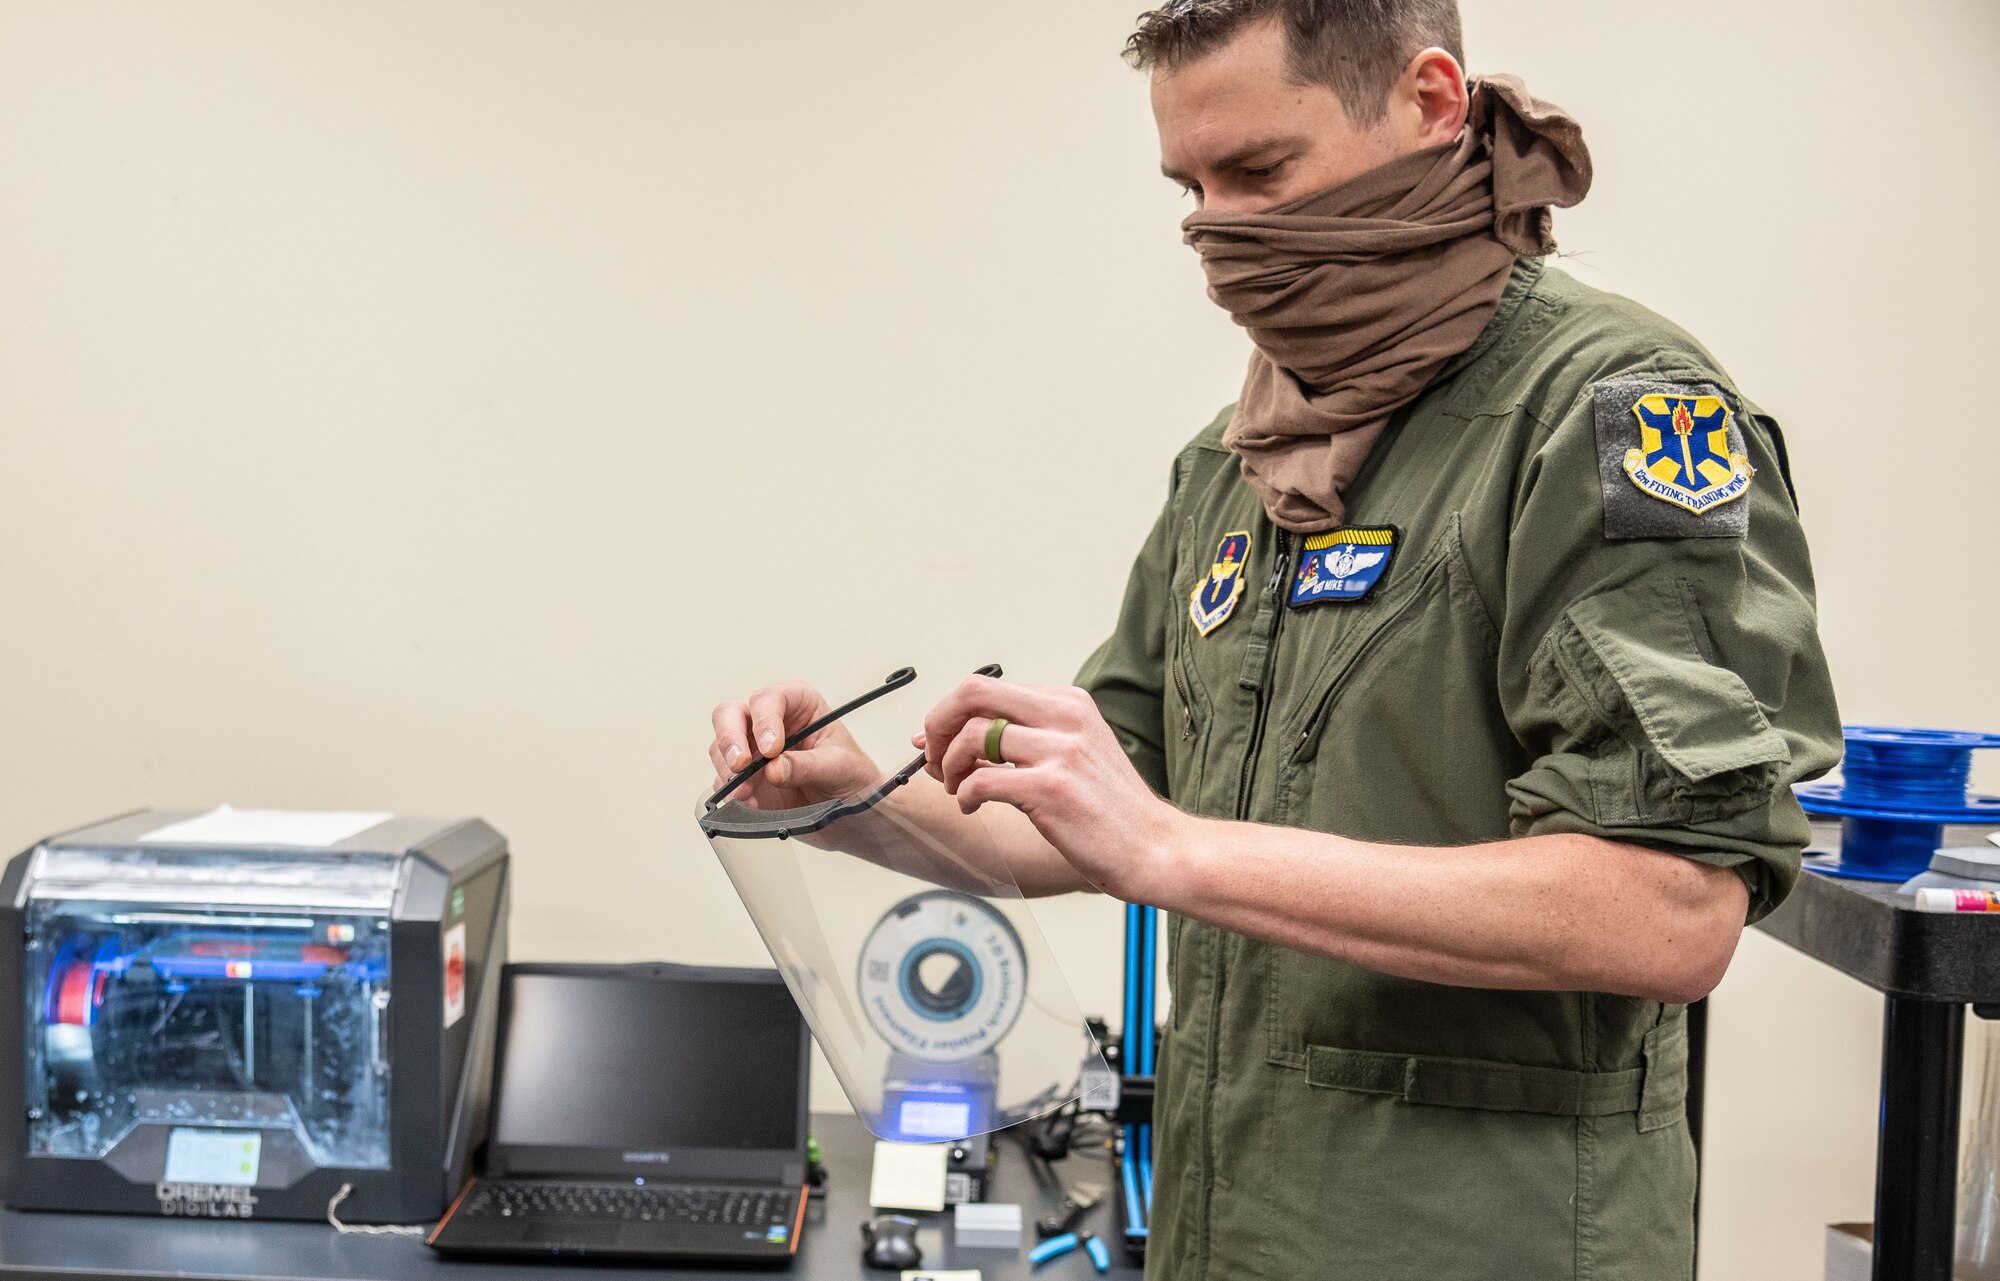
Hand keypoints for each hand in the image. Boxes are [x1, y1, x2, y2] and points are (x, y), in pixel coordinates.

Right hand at [708, 680, 882, 810]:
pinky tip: (750, 804)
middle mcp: (770, 722)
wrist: (852, 812)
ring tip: (747, 793)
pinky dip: (731, 793)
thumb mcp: (839, 767)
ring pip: (720, 748)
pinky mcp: (745, 779)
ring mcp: (753, 750)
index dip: (764, 721)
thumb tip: (773, 769)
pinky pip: (724, 781)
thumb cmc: (853, 777)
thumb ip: (806, 766)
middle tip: (740, 765)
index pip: (769, 699)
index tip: (771, 749)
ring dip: (728, 772)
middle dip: (730, 739)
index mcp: (798, 704)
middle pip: (730, 714)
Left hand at [917, 675, 1184, 901]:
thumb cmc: (1110, 810)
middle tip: (930, 756)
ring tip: (956, 788)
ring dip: (948, 765)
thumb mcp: (1072, 755)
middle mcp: (1064, 717)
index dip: (950, 714)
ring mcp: (1060, 751)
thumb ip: (1019, 742)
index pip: (988, 687)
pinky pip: (981, 779)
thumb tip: (948, 737)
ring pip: (972, 736)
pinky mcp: (1051, 788)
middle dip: (938, 723)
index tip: (936, 742)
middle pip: (974, 693)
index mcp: (1068, 703)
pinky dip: (964, 794)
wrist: (1153, 848)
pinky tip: (971, 806)